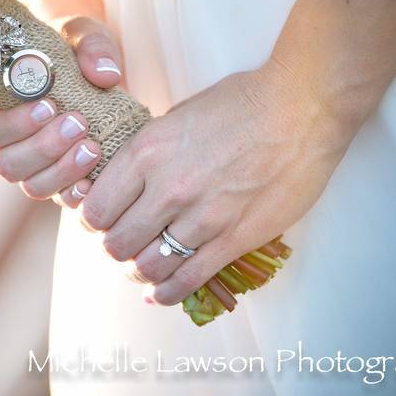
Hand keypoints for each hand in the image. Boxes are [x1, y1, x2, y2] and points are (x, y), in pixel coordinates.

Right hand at [0, 16, 122, 200]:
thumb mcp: (82, 34)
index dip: (12, 126)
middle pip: (7, 164)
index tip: (50, 104)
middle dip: (43, 147)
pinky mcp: (62, 180)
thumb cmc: (75, 49)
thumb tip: (105, 74)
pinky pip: (60, 199)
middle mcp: (11, 143)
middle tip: (78, 123)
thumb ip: (92, 46)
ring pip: (32, 185)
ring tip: (93, 147)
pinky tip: (94, 180)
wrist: (96, 68)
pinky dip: (75, 194)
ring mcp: (36, 165)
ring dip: (62, 170)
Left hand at [80, 60, 356, 304]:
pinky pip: (187, 280)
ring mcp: (201, 217)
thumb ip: (150, 152)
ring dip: (141, 270)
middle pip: (116, 243)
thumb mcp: (177, 117)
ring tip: (144, 265)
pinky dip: (168, 292)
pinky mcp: (234, 238)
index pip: (95, 209)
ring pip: (148, 266)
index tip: (104, 220)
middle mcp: (167, 188)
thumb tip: (126, 180)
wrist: (301, 108)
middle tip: (125, 243)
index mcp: (145, 152)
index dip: (94, 220)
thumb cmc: (241, 103)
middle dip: (115, 248)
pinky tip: (162, 292)